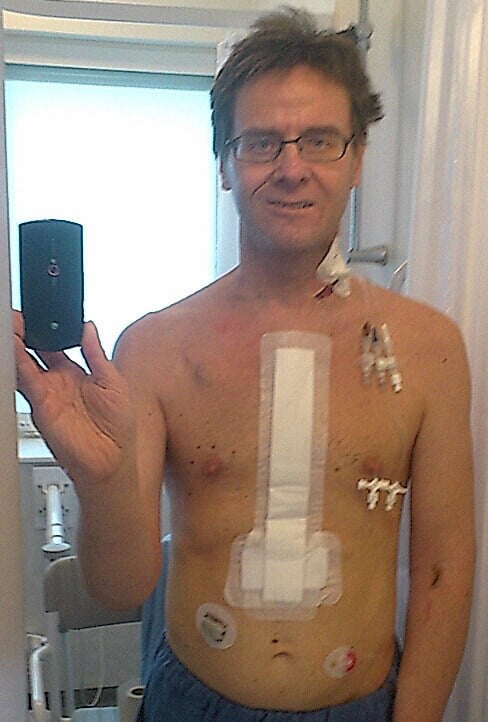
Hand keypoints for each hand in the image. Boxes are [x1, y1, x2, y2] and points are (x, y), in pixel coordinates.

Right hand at [13, 311, 133, 486]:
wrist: (112, 460)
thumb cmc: (118, 428)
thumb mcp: (114, 381)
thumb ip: (97, 354)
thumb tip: (89, 328)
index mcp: (79, 373)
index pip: (57, 345)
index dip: (49, 329)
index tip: (44, 313)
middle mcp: (60, 382)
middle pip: (36, 350)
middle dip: (28, 332)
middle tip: (20, 316)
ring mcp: (49, 393)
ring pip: (26, 362)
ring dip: (18, 344)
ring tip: (12, 324)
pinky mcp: (41, 405)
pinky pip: (27, 380)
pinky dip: (19, 362)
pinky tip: (15, 347)